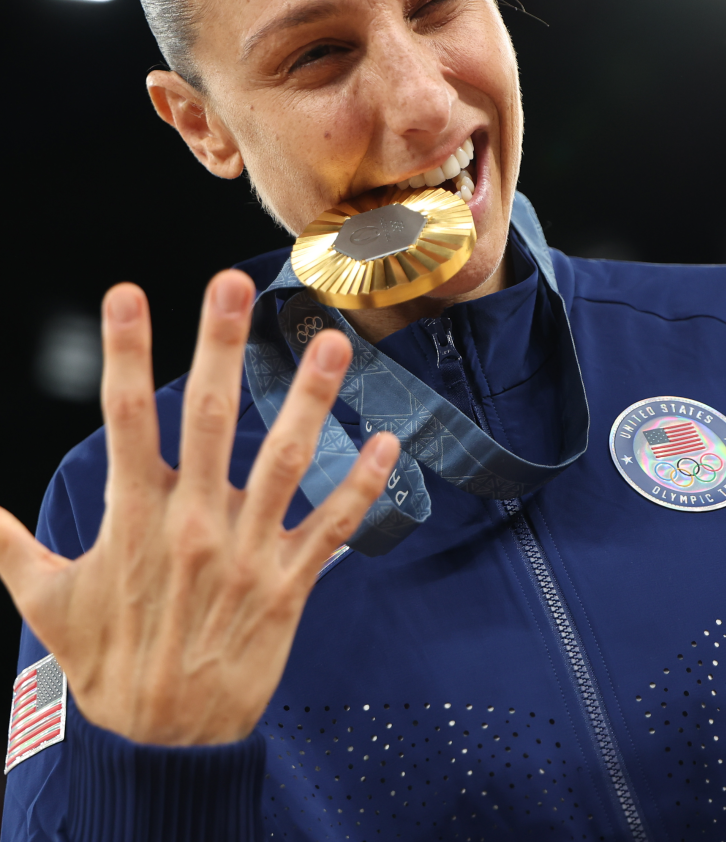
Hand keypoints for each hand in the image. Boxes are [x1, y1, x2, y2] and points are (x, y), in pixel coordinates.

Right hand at [0, 272, 395, 744]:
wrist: (161, 739)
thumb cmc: (106, 664)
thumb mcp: (45, 601)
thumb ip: (12, 546)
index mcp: (132, 518)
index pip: (123, 416)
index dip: (125, 351)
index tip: (129, 292)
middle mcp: (193, 524)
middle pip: (210, 418)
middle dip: (219, 346)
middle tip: (233, 284)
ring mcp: (248, 551)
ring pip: (287, 459)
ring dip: (313, 398)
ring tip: (333, 342)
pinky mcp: (291, 583)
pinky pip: (335, 524)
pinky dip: (365, 484)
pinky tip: (389, 442)